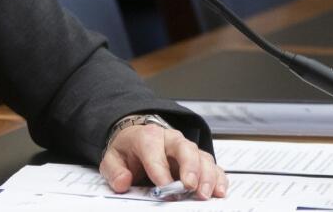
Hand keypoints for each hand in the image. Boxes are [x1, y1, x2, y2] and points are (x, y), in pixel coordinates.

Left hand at [99, 123, 227, 199]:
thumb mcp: (113, 158)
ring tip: (205, 194)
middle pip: (185, 149)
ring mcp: (187, 149)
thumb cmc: (129, 150)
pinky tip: (219, 191)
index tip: (164, 188)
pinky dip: (218, 178)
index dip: (160, 171)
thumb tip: (123, 182)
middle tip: (190, 187)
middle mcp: (171, 140)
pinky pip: (213, 166)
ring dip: (207, 176)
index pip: (155, 152)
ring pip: (202, 158)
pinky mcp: (198, 159)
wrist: (138, 139)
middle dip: (190, 168)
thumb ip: (115, 171)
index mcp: (148, 137)